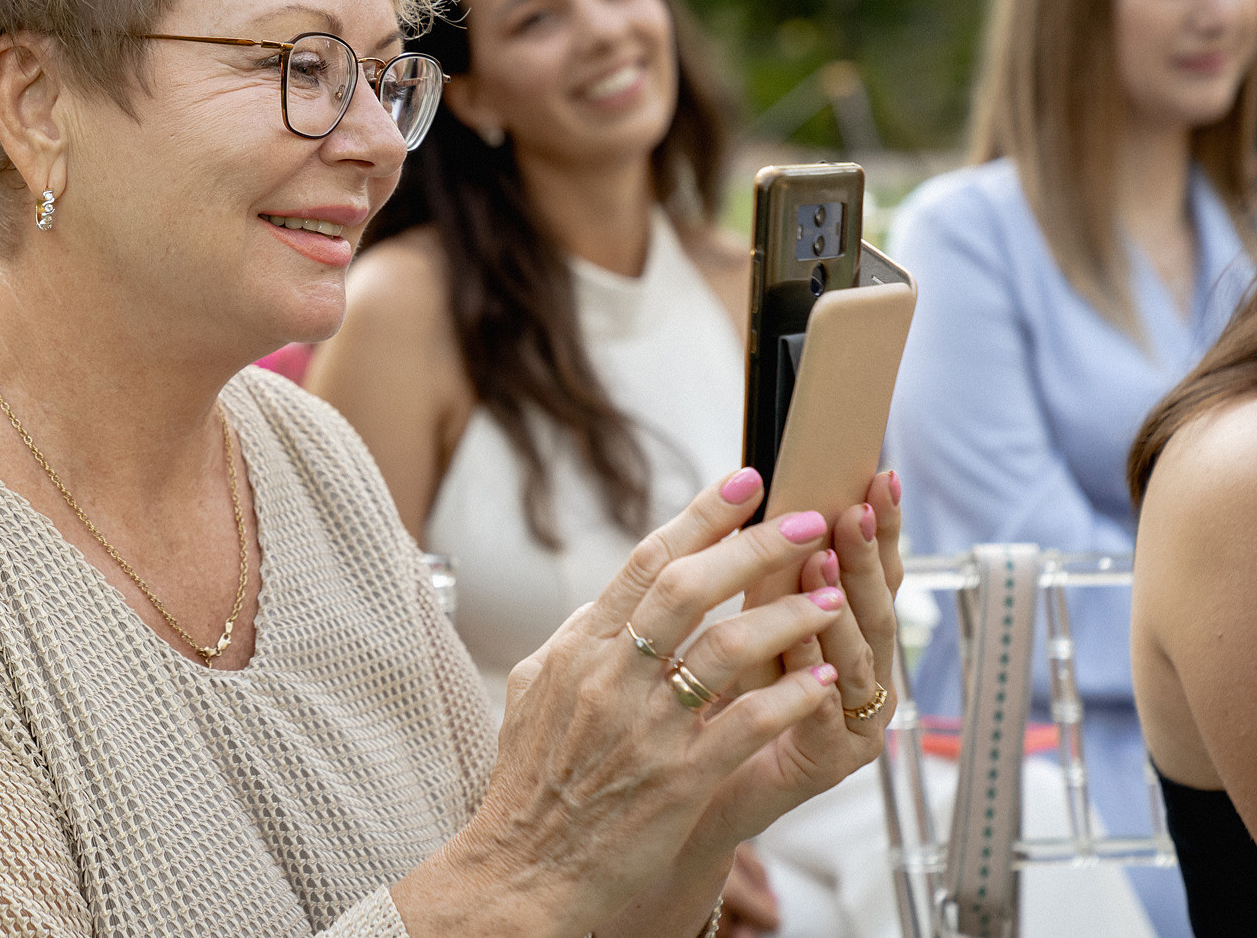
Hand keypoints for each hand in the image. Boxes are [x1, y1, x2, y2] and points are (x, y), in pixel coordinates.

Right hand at [392, 467, 841, 937]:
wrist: (522, 870)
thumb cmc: (531, 786)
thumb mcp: (533, 693)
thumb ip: (576, 642)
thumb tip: (611, 600)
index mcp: (579, 648)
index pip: (648, 561)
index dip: (703, 516)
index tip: (746, 483)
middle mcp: (611, 677)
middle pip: (692, 587)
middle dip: (758, 548)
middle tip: (808, 523)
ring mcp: (646, 727)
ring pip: (728, 648)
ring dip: (788, 617)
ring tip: (831, 597)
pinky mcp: (679, 779)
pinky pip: (749, 722)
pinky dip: (790, 695)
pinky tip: (820, 680)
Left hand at [688, 471, 905, 855]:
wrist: (683, 800)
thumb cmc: (707, 705)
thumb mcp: (733, 626)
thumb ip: (757, 576)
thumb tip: (753, 487)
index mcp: (841, 635)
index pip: (868, 571)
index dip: (877, 527)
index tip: (875, 474)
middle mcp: (859, 676)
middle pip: (875, 606)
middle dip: (868, 555)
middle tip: (857, 507)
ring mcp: (850, 722)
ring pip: (857, 658)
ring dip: (841, 607)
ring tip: (828, 561)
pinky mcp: (826, 763)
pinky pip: (819, 715)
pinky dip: (811, 678)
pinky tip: (806, 646)